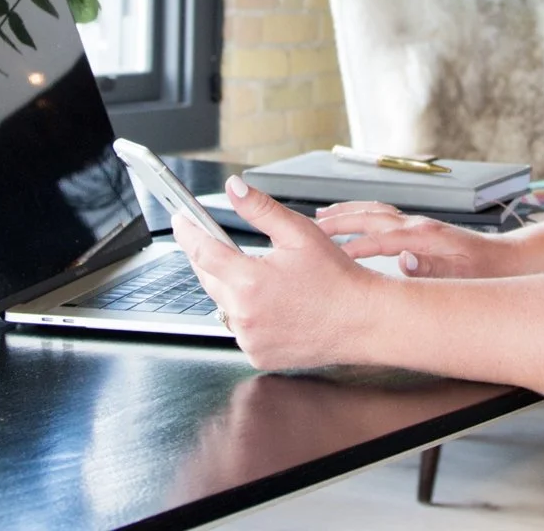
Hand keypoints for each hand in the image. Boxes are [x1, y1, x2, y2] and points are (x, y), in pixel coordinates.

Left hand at [171, 176, 380, 370]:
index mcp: (249, 281)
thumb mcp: (299, 233)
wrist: (363, 321)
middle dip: (210, 259)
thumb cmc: (338, 279)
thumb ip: (260, 209)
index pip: (202, 251)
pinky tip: (272, 304)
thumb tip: (234, 189)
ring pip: (223, 304)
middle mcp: (243, 314)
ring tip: (264, 278)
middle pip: (208, 278)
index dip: (187, 232)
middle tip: (225, 246)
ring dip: (231, 288)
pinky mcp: (257, 354)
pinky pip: (239, 329)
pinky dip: (247, 314)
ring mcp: (249, 339)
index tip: (181, 220)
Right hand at [314, 201, 517, 278]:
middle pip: (372, 216)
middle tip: (309, 227)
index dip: (354, 247)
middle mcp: (419, 225)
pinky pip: (382, 216)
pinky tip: (351, 222)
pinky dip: (362, 215)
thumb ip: (434, 270)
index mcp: (427, 236)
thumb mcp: (464, 275)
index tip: (328, 256)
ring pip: (375, 212)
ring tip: (320, 217)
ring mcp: (418, 224)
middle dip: (340, 220)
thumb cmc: (488, 271)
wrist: (509, 260)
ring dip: (347, 213)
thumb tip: (402, 263)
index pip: (382, 238)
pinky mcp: (419, 228)